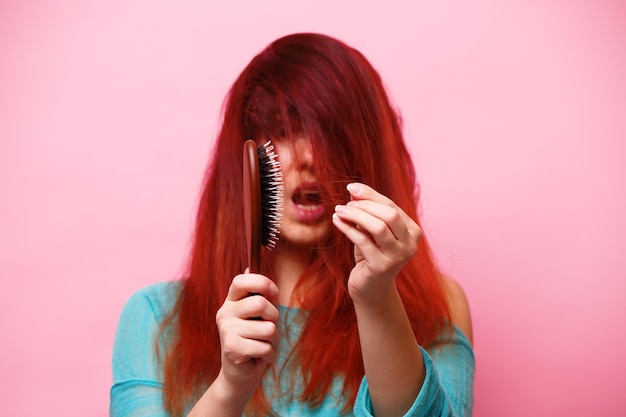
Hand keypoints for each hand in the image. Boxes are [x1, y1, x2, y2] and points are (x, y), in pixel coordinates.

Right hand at [214, 271, 279, 399]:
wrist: (238, 375)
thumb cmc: (253, 341)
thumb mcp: (257, 315)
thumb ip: (258, 295)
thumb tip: (250, 266)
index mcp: (231, 301)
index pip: (241, 280)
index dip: (261, 282)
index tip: (274, 292)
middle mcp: (225, 313)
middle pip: (260, 304)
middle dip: (274, 317)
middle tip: (269, 328)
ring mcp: (226, 330)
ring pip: (268, 328)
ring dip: (273, 340)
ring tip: (262, 345)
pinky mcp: (232, 348)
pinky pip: (265, 347)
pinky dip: (268, 355)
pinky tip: (257, 357)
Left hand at [332, 183, 420, 303]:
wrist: (370, 288)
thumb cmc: (371, 255)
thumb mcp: (371, 231)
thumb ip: (368, 212)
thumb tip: (354, 190)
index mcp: (412, 231)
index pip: (392, 206)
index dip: (371, 195)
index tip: (351, 187)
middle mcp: (410, 244)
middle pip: (389, 214)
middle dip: (365, 205)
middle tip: (345, 203)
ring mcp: (398, 256)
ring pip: (378, 227)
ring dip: (355, 215)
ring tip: (339, 211)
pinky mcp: (381, 266)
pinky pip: (363, 240)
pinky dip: (347, 228)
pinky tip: (336, 221)